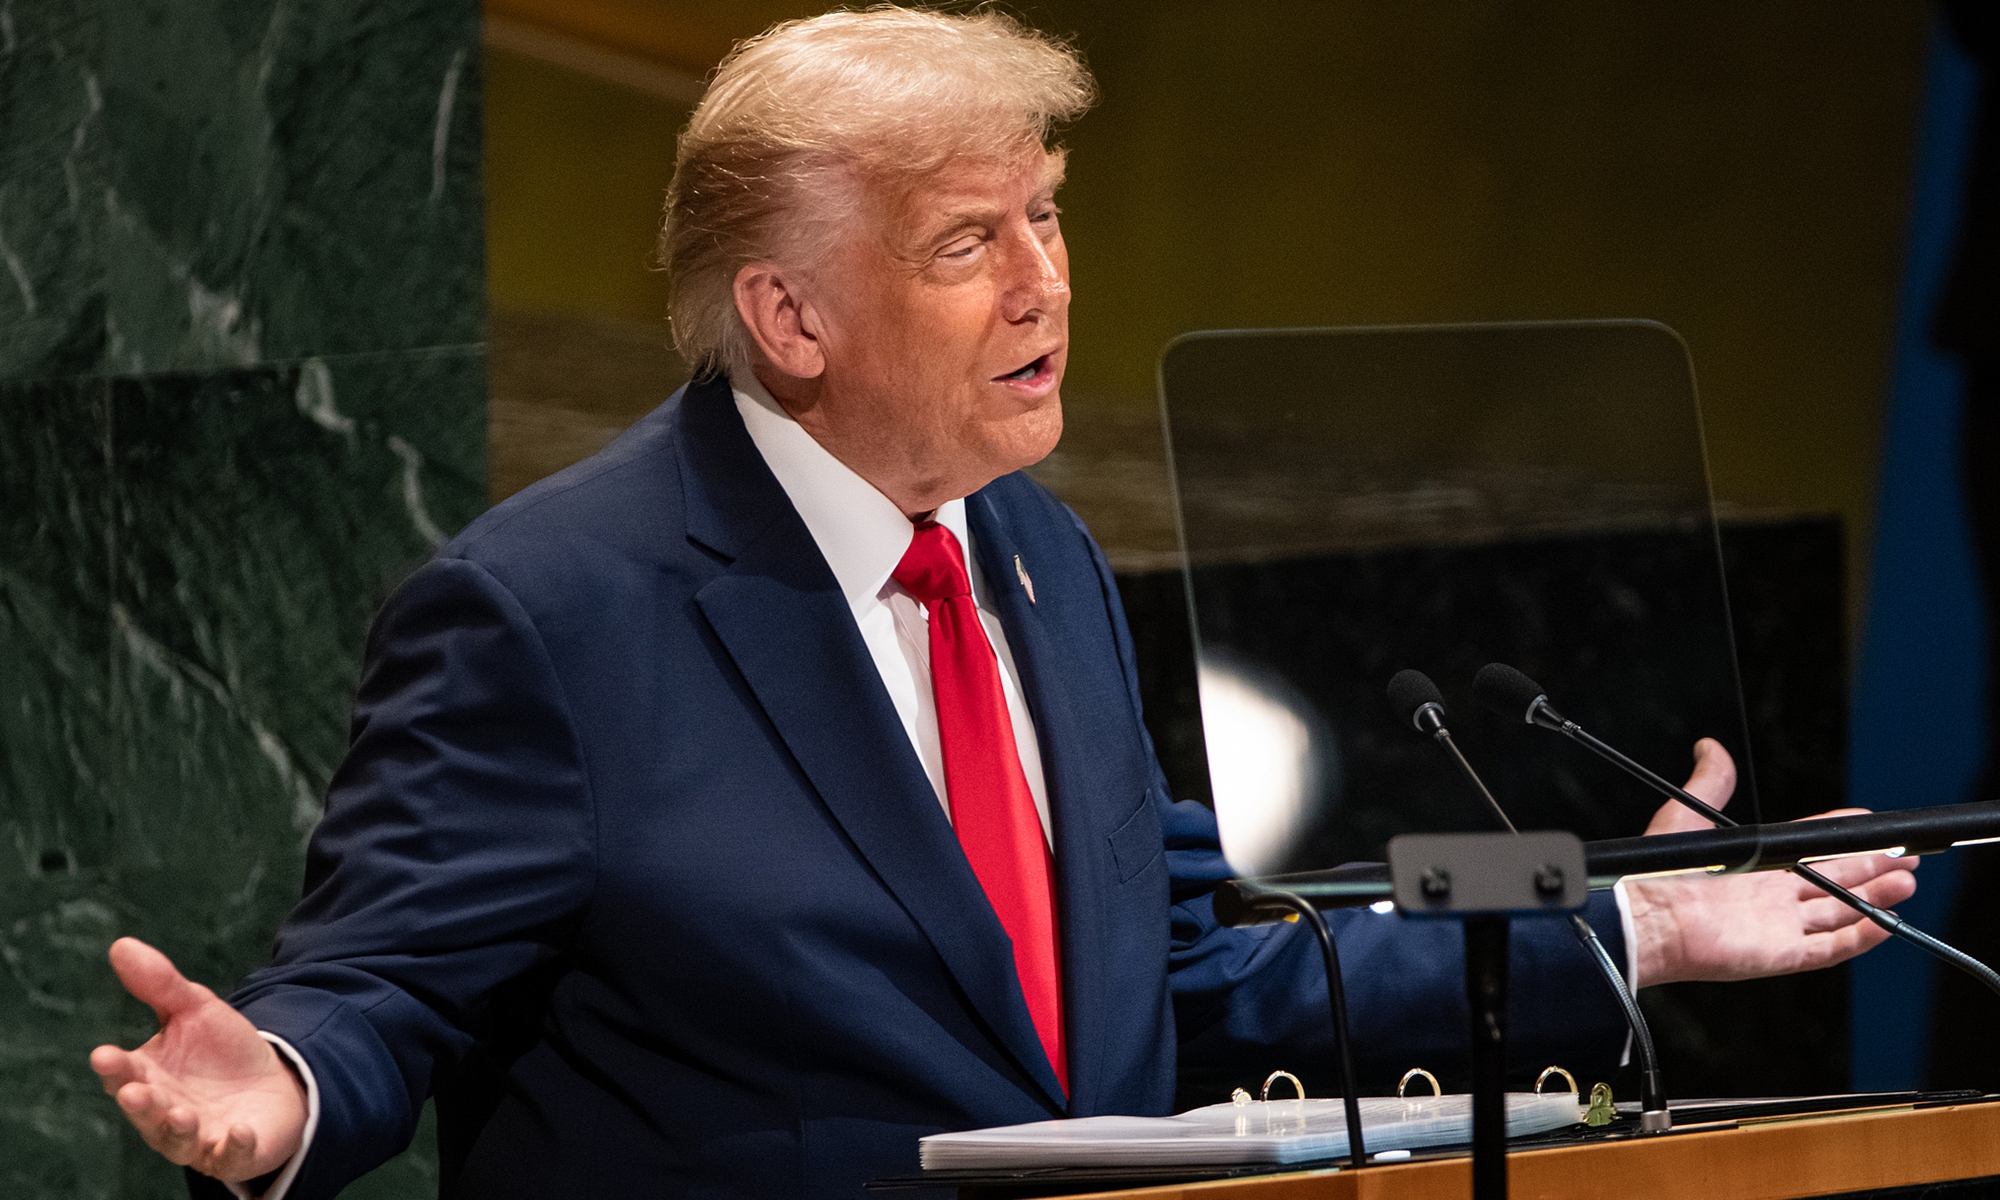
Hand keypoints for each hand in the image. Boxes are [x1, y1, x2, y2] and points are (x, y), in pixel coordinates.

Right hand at [89, 938, 307, 1181]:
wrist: (274, 1083)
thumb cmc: (222, 1050)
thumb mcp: (196, 1010)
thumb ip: (160, 984)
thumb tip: (120, 944)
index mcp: (150, 1077)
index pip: (124, 1074)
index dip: (114, 1067)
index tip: (104, 1055)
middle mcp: (165, 1113)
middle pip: (146, 1111)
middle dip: (139, 1103)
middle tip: (134, 1090)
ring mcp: (197, 1137)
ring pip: (178, 1140)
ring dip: (178, 1128)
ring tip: (182, 1113)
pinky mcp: (232, 1153)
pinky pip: (229, 1156)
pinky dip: (231, 1146)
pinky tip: (236, 1131)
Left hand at [1624, 739, 1918, 986]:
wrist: (1644, 915)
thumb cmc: (1657, 871)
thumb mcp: (1688, 814)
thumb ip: (1709, 782)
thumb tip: (1710, 746)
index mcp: (1754, 866)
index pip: (1808, 848)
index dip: (1838, 836)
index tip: (1867, 823)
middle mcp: (1770, 897)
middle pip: (1834, 881)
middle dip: (1871, 867)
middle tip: (1905, 856)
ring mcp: (1778, 928)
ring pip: (1840, 912)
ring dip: (1875, 898)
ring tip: (1906, 880)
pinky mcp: (1781, 955)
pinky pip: (1831, 948)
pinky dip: (1862, 935)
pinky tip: (1886, 919)